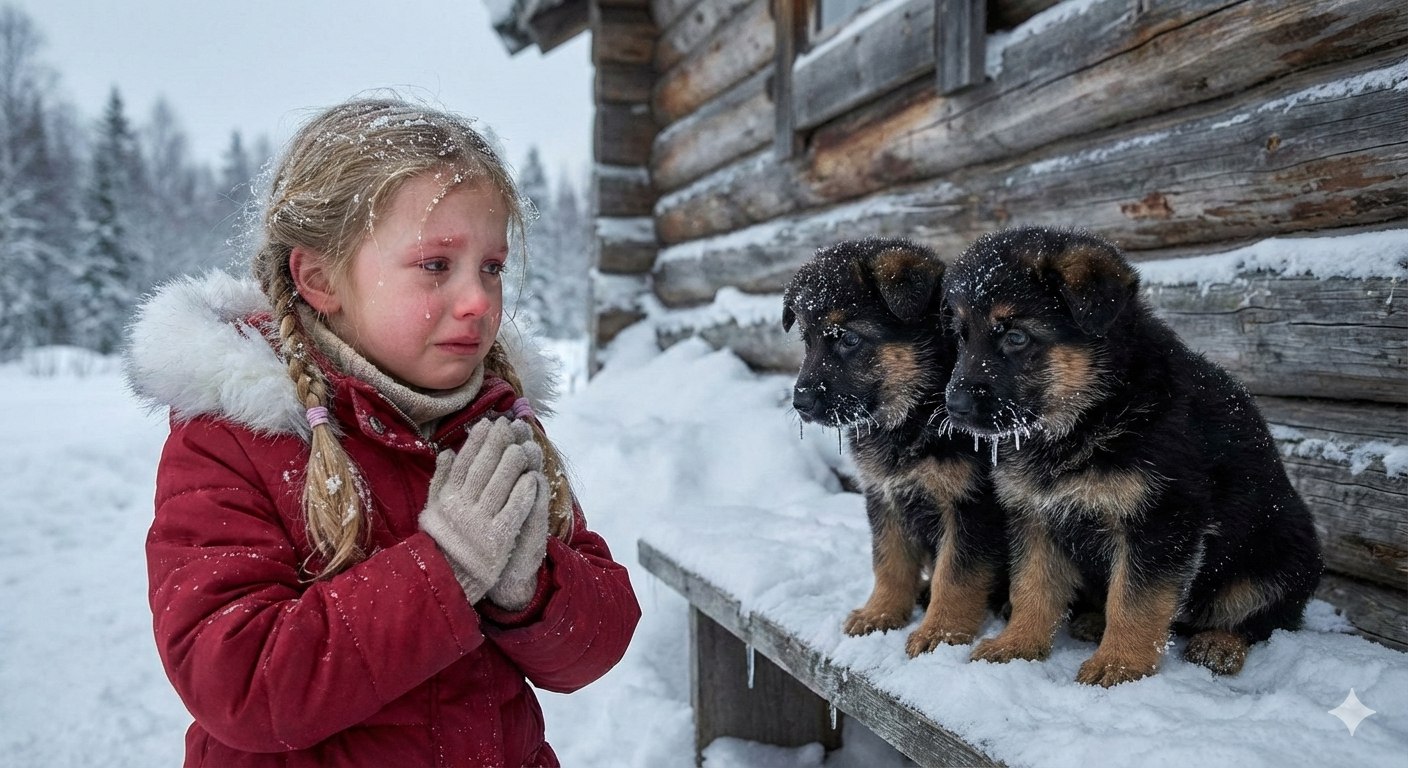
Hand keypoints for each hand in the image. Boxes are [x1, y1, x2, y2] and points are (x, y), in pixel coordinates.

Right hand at [419, 418, 543, 603]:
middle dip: (497, 444)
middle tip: (509, 425)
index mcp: (447, 498)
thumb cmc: (443, 540)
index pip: (463, 462)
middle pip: (483, 468)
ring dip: (513, 463)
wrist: (449, 579)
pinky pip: (514, 511)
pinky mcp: (498, 539)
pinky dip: (523, 493)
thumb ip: (440, 480)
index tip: (487, 423)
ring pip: (500, 485)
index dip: (476, 441)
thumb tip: (447, 450)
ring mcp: (481, 523)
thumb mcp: (433, 510)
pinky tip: (533, 477)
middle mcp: (462, 508)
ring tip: (523, 445)